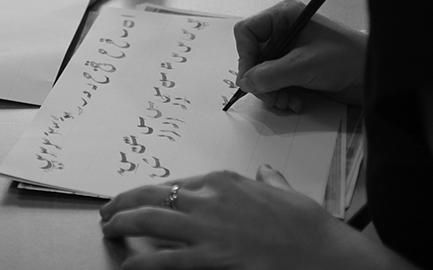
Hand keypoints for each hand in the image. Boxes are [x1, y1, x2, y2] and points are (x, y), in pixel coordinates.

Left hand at [100, 167, 373, 269]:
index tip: (139, 199)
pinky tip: (127, 265)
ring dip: (122, 224)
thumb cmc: (308, 225)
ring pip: (150, 220)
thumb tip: (266, 172)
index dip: (152, 193)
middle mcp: (208, 197)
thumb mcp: (285, 192)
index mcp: (224, 180)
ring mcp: (207, 227)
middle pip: (153, 196)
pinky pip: (165, 259)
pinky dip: (141, 262)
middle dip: (125, 202)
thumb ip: (269, 180)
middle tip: (108, 211)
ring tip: (108, 229)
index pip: (175, 184)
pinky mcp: (211, 257)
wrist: (324, 253)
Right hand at [234, 0, 366, 109]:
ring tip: (286, 101)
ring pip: (262, 73)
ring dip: (271, 91)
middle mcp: (284, 32)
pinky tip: (296, 101)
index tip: (250, 77)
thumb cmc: (347, 58)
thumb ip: (270, 74)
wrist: (373, 76)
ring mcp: (289, 52)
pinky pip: (275, 83)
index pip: (247, 32)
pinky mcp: (296, 69)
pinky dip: (281, 95)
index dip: (245, 55)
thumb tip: (246, 82)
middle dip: (260, 80)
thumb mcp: (304, 65)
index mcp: (284, 17)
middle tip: (270, 96)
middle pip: (253, 56)